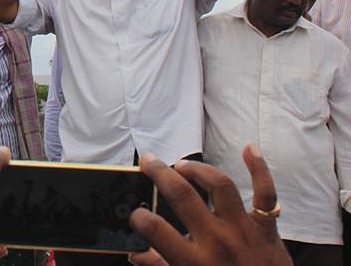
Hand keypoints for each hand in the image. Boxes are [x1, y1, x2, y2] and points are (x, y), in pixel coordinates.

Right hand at [128, 145, 290, 265]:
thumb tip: (136, 255)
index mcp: (194, 261)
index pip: (156, 230)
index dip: (139, 216)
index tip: (136, 213)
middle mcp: (217, 241)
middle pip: (182, 196)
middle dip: (159, 174)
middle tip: (148, 161)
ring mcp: (243, 230)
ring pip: (219, 185)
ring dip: (198, 169)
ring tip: (182, 165)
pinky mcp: (266, 227)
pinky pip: (266, 193)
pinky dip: (259, 169)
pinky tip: (249, 149)